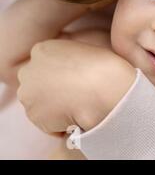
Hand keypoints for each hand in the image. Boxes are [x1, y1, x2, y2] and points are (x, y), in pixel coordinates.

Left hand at [17, 40, 135, 132]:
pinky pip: (48, 124)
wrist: (105, 88)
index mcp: (43, 49)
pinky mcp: (34, 115)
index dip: (62, 75)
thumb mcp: (85, 51)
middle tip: (76, 95)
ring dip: (56, 108)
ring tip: (78, 106)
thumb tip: (69, 73)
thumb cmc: (105, 68)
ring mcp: (28, 93)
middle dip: (52, 91)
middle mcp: (28, 70)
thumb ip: (69, 59)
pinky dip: (61, 125)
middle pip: (37, 85)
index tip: (77, 80)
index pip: (45, 66)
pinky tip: (76, 117)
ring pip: (40, 105)